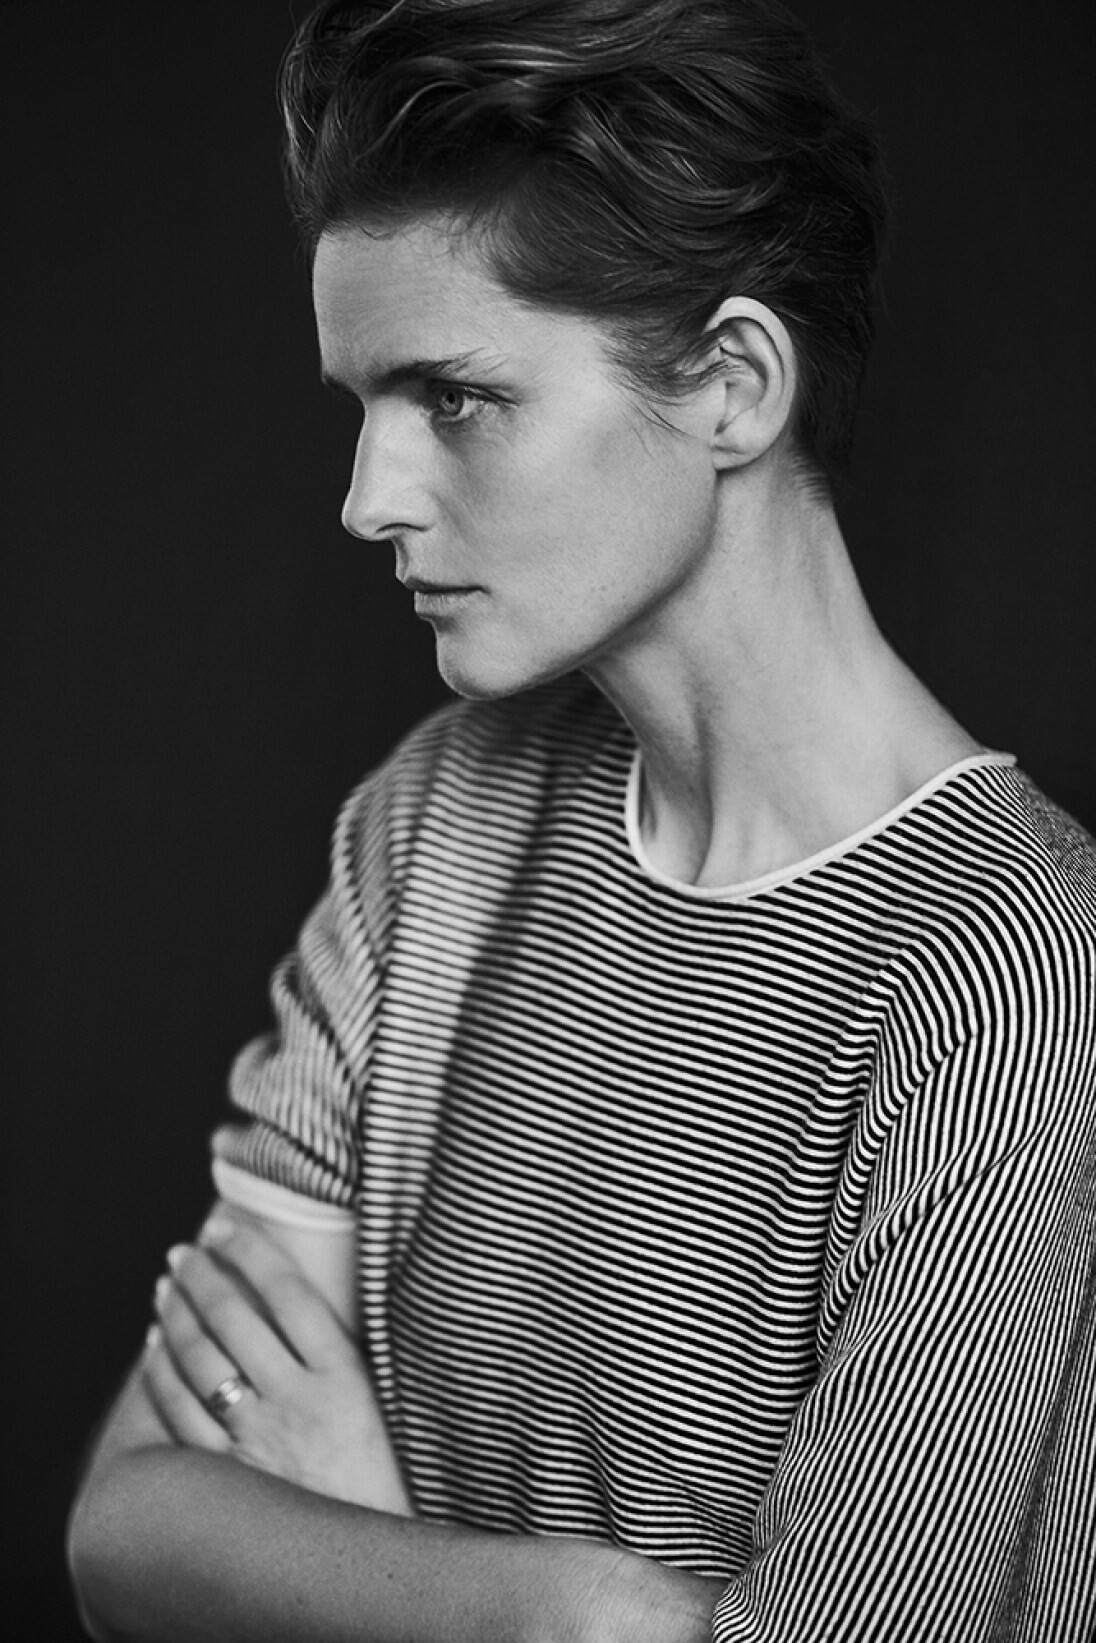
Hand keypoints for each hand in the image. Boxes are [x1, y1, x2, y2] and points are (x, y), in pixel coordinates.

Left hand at [144, 1216, 412, 1514]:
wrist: (371, 1564)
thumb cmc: (379, 1470)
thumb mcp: (375, 1398)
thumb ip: (337, 1347)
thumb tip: (294, 1289)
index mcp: (345, 1375)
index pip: (288, 1292)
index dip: (250, 1251)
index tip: (225, 1226)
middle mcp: (301, 1402)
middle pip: (237, 1318)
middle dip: (202, 1275)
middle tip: (183, 1251)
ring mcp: (260, 1441)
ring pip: (201, 1360)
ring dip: (175, 1315)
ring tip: (166, 1286)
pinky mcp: (230, 1477)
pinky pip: (181, 1413)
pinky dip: (161, 1373)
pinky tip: (156, 1348)